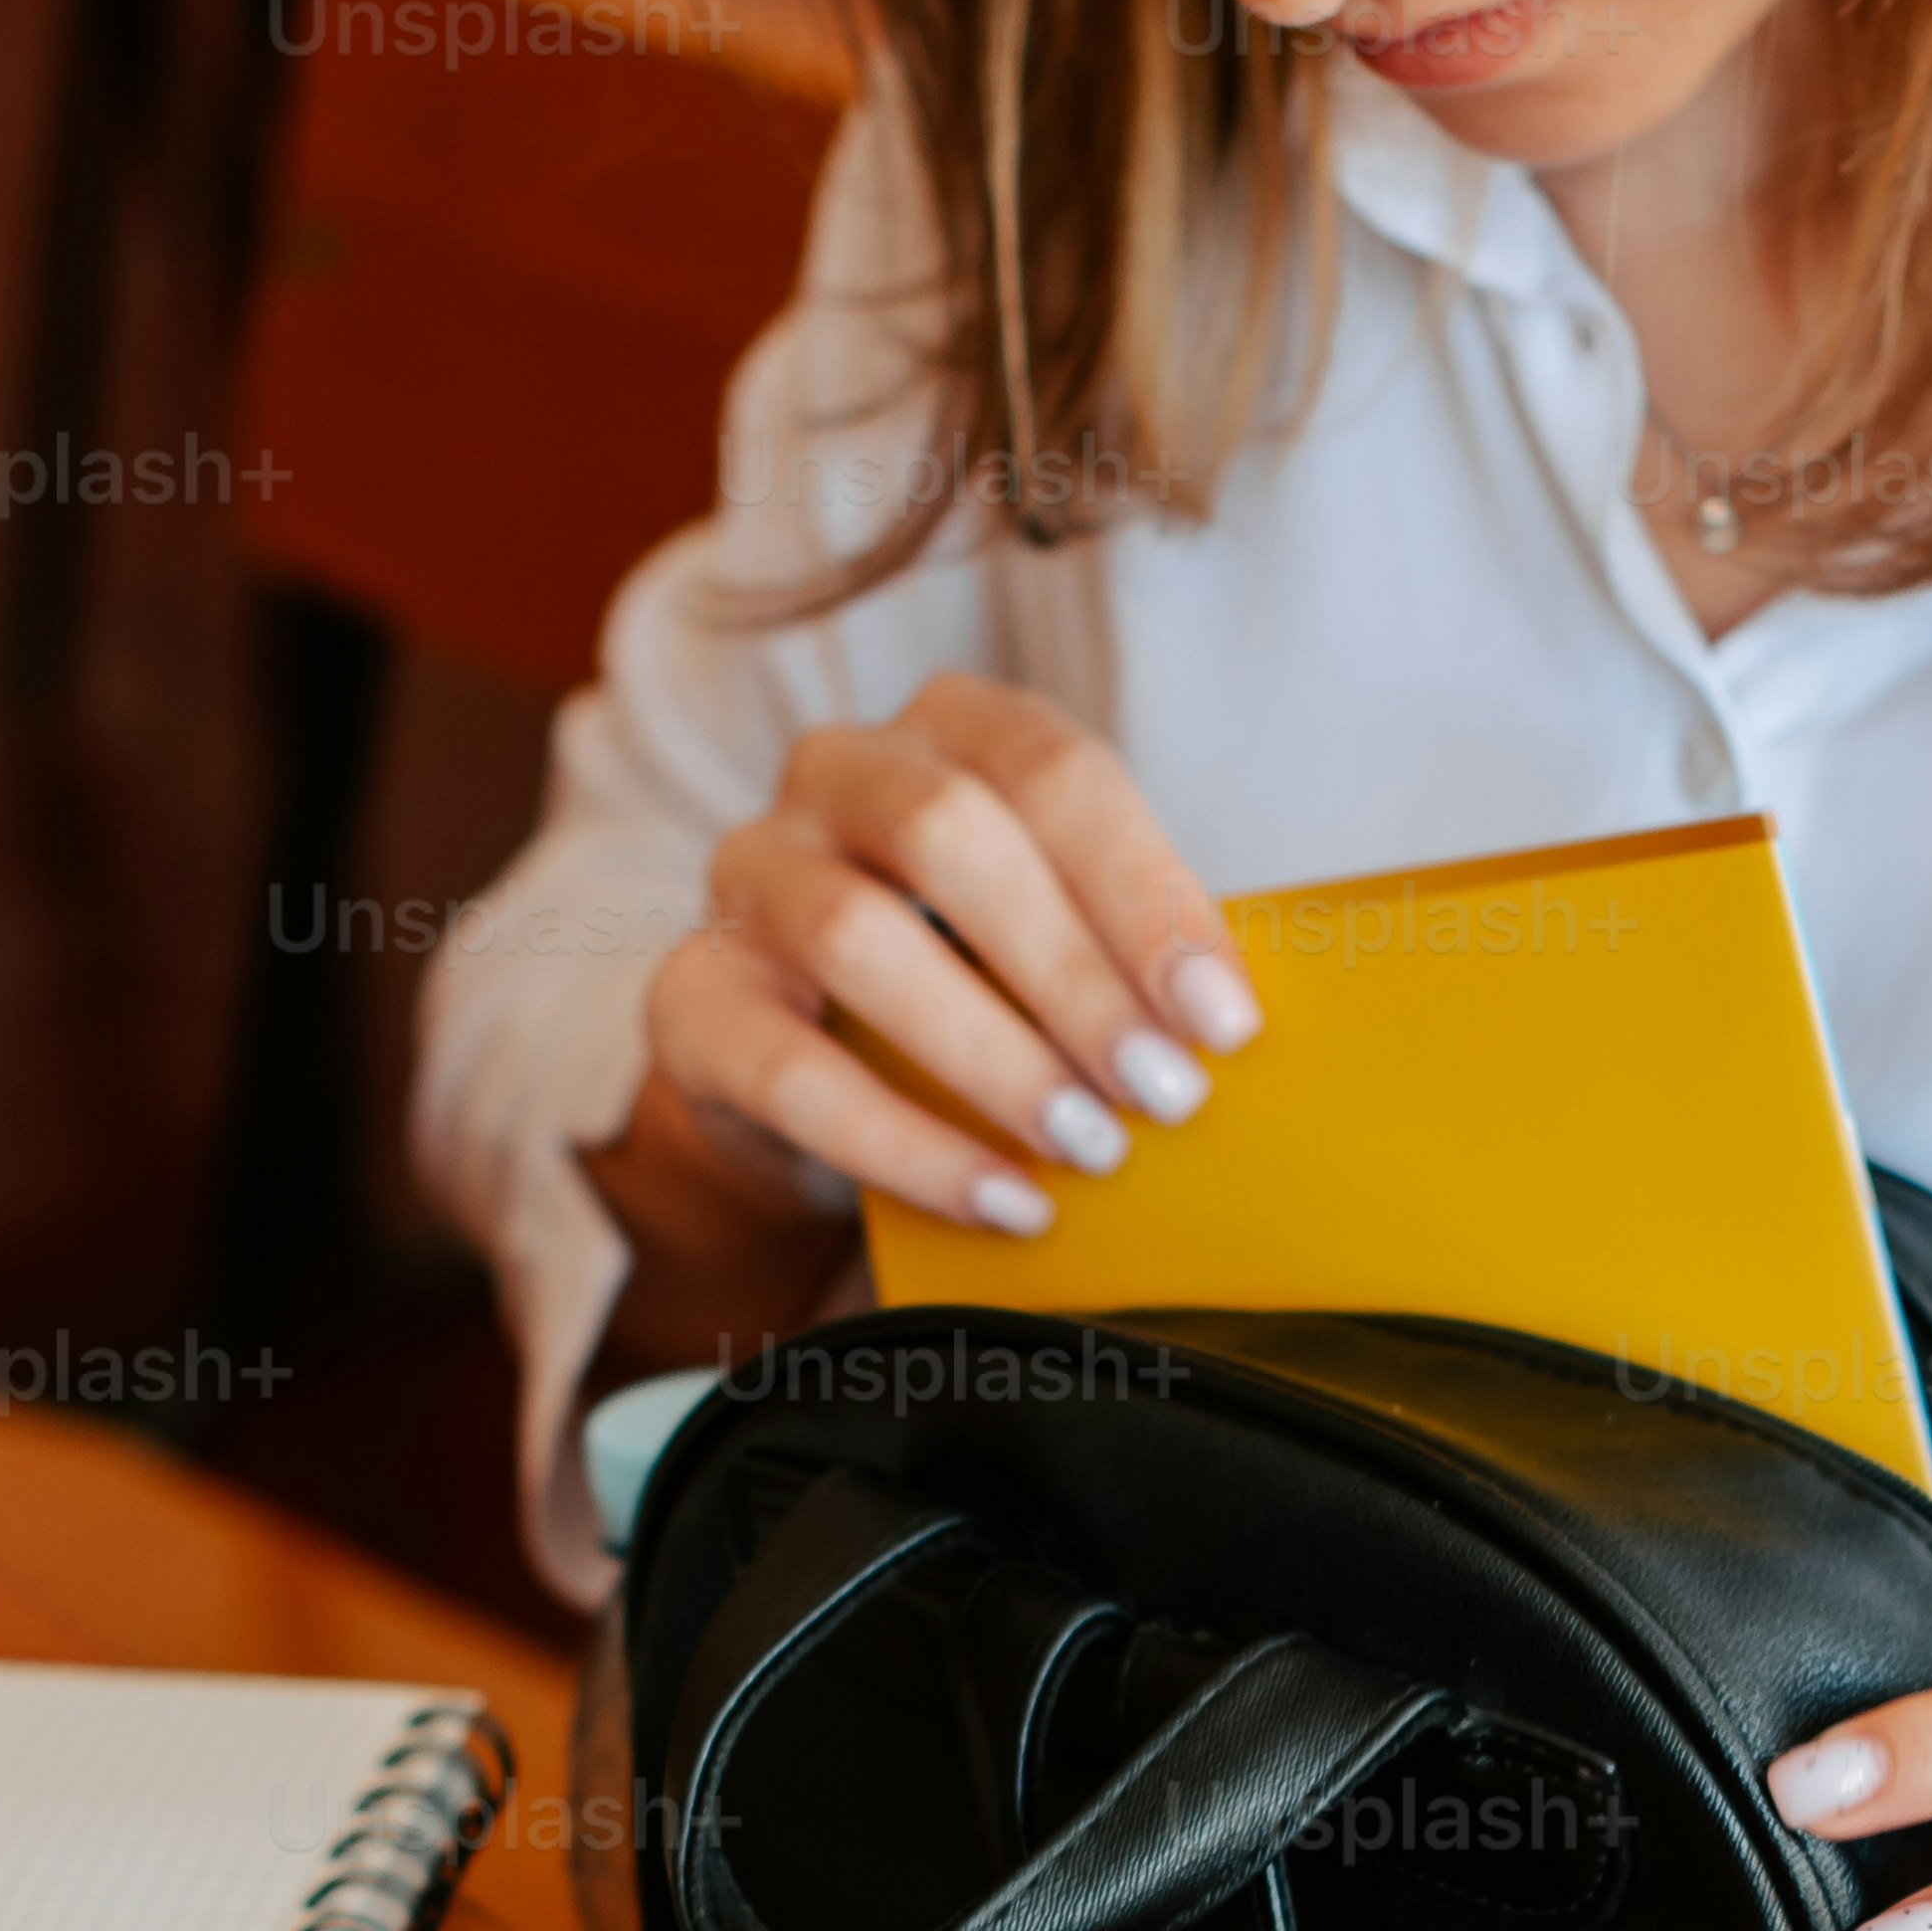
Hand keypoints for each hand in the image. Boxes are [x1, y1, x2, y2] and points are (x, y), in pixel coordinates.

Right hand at [640, 672, 1261, 1238]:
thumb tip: (1239, 1028)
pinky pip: (790, 1069)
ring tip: (1089, 1147)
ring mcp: (749, 877)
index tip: (1224, 1018)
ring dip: (992, 1053)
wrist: (804, 1078)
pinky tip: (1002, 1201)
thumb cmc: (970, 984)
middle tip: (1166, 1093)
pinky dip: (908, 1146)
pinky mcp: (692, 997)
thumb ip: (1132, 951)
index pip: (1053, 770)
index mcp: (950, 729)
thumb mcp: (1056, 938)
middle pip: (948, 832)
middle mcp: (836, 774)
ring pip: (856, 935)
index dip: (1145, 892)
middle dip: (1073, 971)